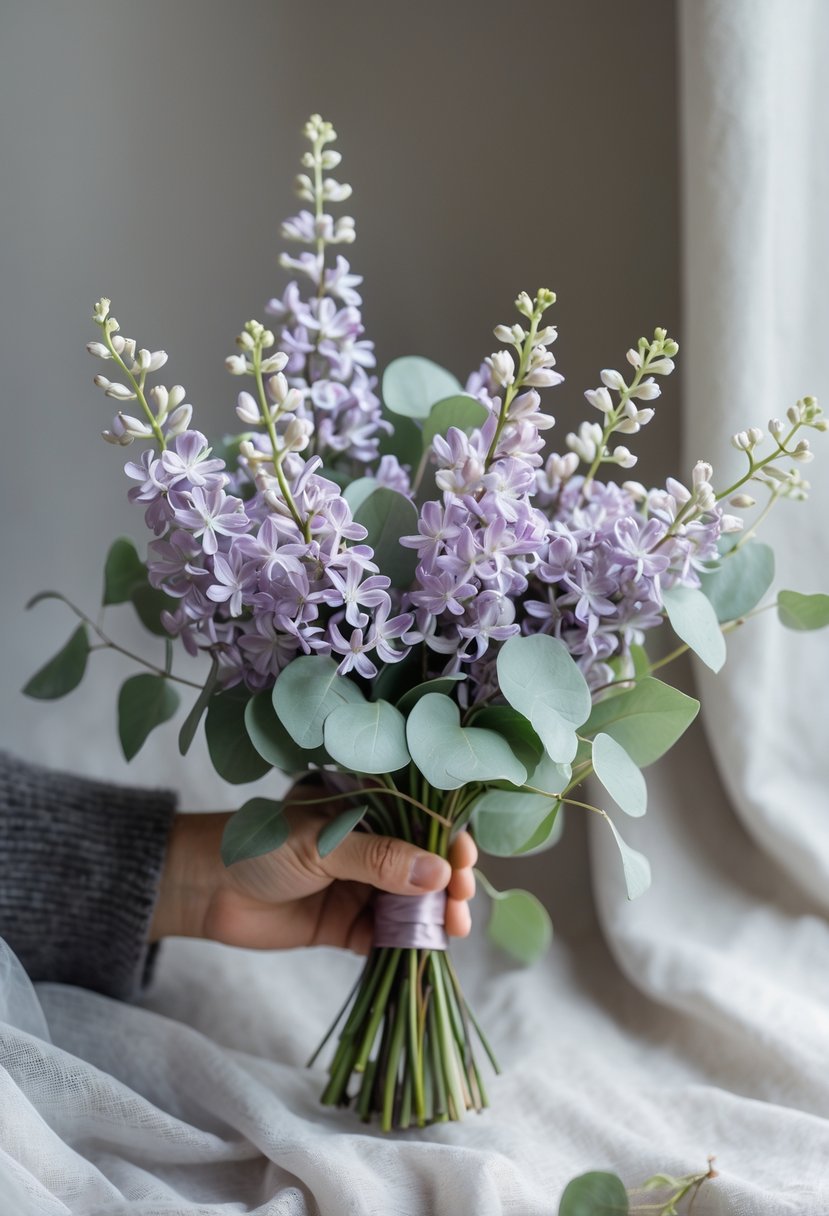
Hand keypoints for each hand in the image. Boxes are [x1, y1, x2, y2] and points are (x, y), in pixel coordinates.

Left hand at [151, 792, 476, 954]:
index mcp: (365, 808)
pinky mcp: (344, 924)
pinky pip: (386, 935)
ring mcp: (358, 886)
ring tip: (452, 930)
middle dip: (449, 883)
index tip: (464, 863)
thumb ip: (379, 858)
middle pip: (423, 865)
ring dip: (435, 916)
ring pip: (411, 902)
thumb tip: (440, 873)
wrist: (202, 888)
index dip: (447, 840)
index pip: (420, 820)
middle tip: (460, 903)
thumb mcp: (321, 843)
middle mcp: (368, 845)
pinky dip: (408, 944)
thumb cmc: (257, 845)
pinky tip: (426, 951)